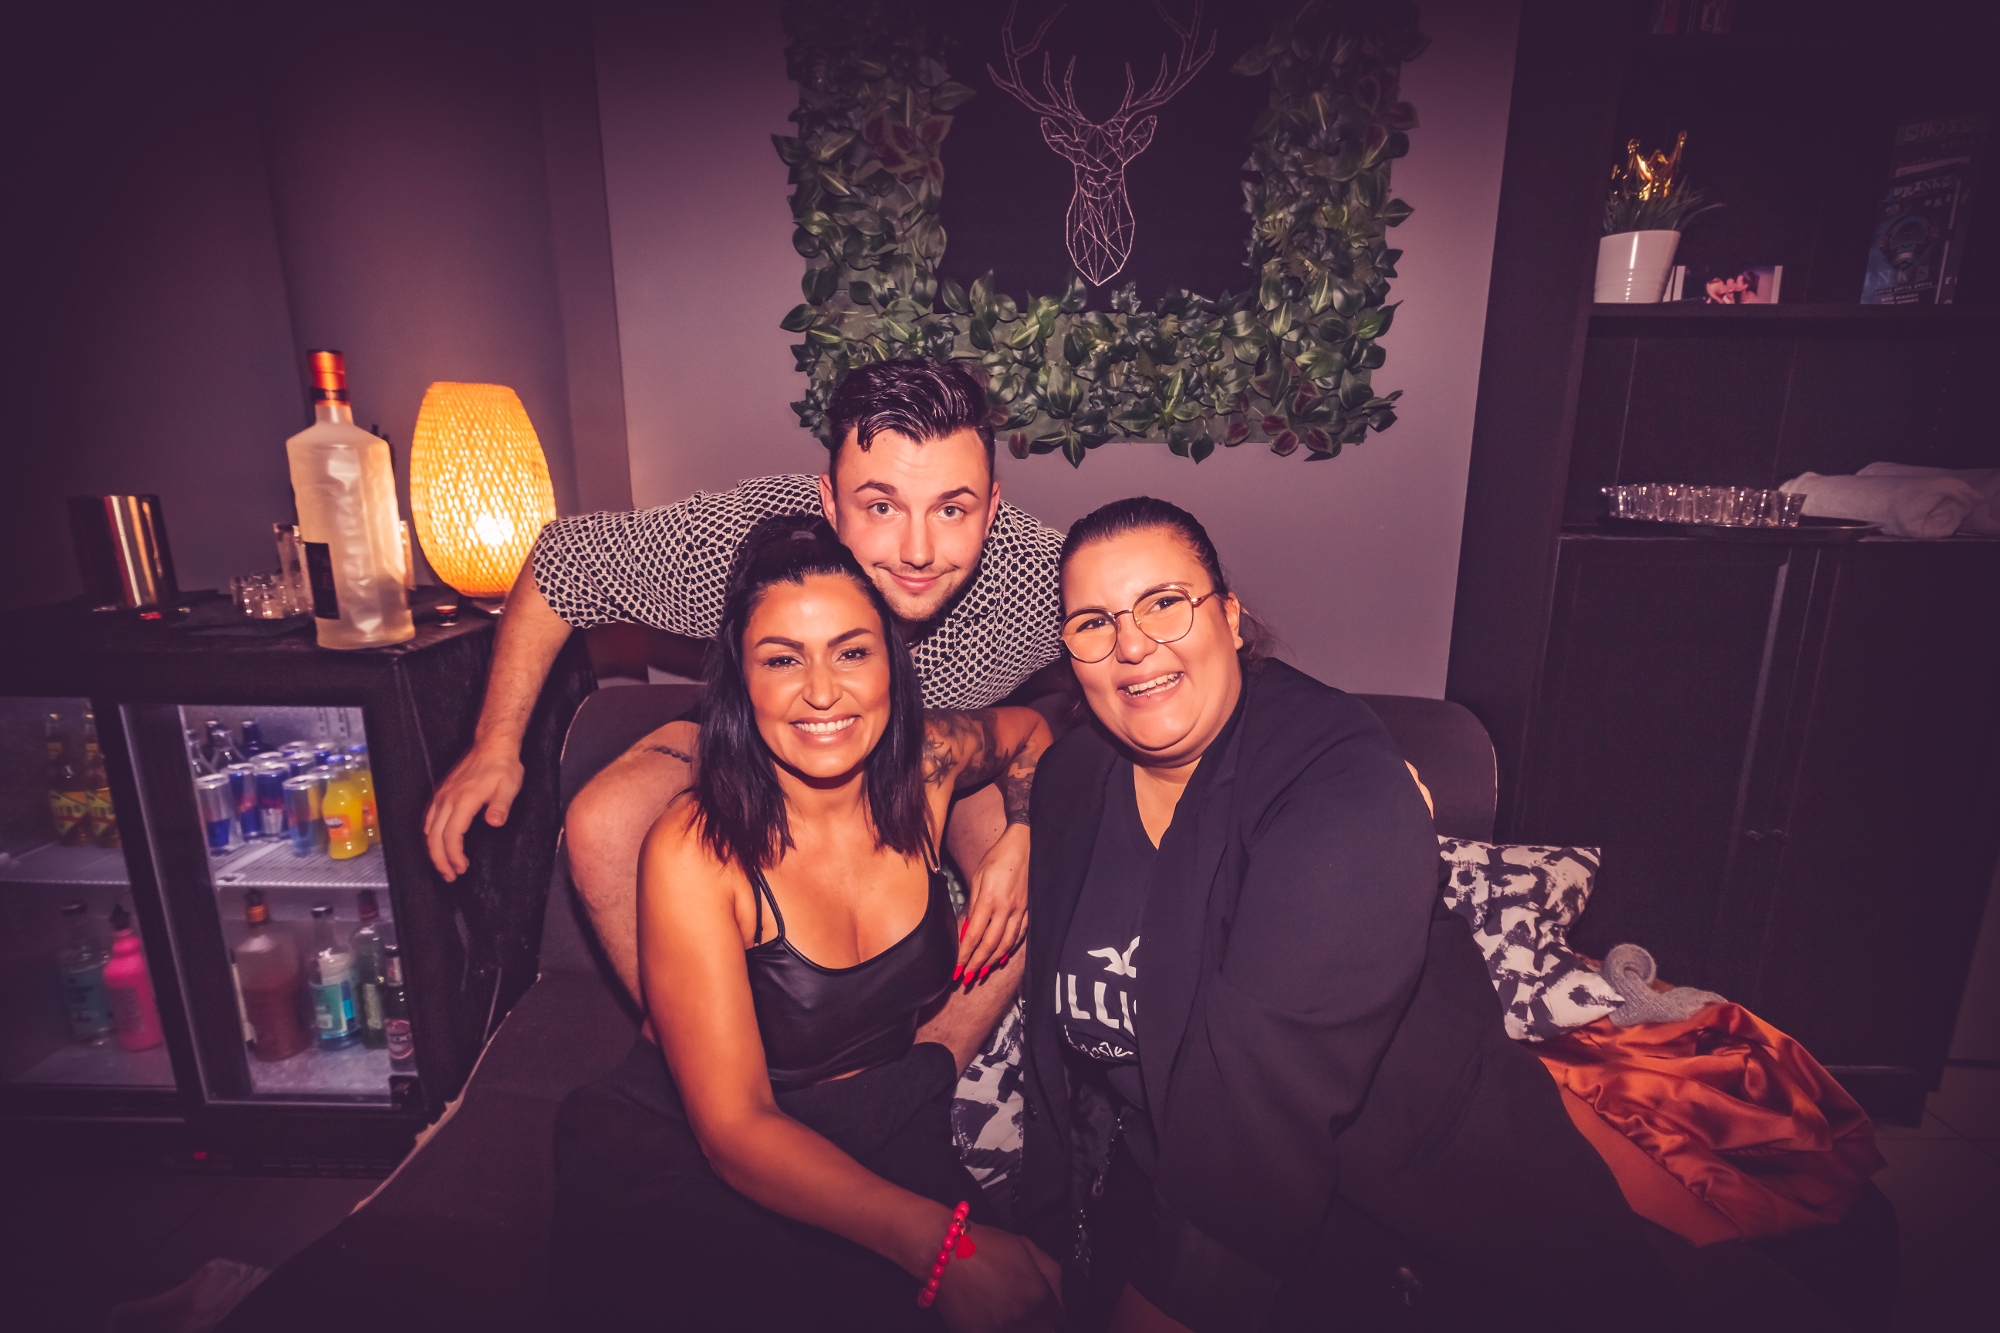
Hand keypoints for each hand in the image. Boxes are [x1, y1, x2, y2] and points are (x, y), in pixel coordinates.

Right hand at [423, 743, 523, 879]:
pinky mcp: (442, 792)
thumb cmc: (502, 766)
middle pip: (435, 837)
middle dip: (440, 860)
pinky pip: (429, 817)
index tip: (461, 868)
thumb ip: (501, 806)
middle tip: (450, 876)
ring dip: (434, 850)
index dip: (453, 855)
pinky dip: (430, 834)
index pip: (451, 835)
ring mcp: (442, 795)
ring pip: (429, 829)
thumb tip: (494, 822)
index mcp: (464, 800)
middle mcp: (448, 799)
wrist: (492, 745)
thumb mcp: (509, 786)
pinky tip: (435, 842)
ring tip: (443, 865)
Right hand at [934, 1225, 1062, 1332]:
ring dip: (1016, 1326)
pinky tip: (987, 1315)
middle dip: (1036, 1321)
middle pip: (1043, 1331)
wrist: (946, 1252)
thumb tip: (1057, 1295)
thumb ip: (1052, 1274)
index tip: (1042, 1307)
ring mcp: (999, 1330)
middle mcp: (1021, 1317)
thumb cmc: (982, 1247)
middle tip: (1021, 1308)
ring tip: (1002, 1310)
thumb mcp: (1027, 1247)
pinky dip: (993, 1328)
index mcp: (1037, 1295)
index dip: (1050, 1309)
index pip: (1058, 1318)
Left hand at [958, 823, 1028, 983]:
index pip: (973, 936)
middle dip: (977, 964)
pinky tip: (1003, 956)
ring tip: (982, 972)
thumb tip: (966, 928)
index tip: (956, 967)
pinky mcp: (1029, 910)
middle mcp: (1006, 910)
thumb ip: (973, 904)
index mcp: (989, 901)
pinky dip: (1010, 949)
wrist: (1025, 846)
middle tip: (966, 977)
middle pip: (990, 945)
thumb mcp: (978, 877)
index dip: (964, 954)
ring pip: (1006, 944)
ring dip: (993, 961)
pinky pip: (1020, 935)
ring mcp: (1020, 911)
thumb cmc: (998, 858)